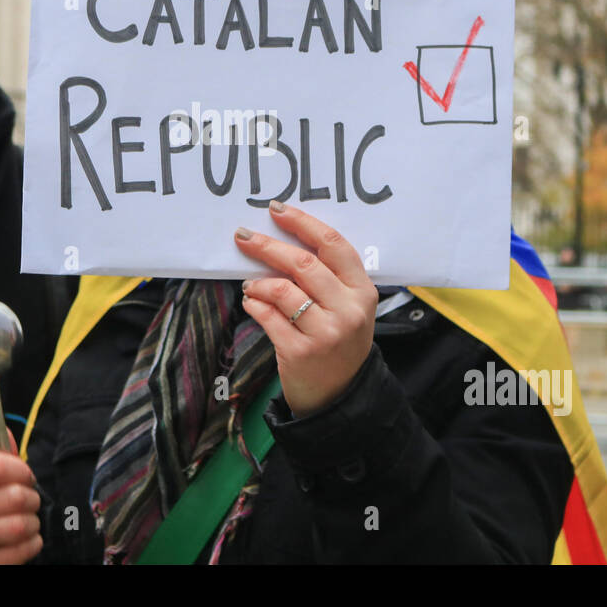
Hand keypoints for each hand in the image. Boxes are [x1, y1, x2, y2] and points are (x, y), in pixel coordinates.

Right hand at [0, 424, 42, 564]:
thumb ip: (2, 454)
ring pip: (18, 525)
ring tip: (29, 521)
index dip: (21, 470)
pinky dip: (33, 544)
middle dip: (32, 498)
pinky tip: (27, 540)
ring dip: (33, 523)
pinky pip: (20, 551)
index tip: (27, 476)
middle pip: (13, 496)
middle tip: (31, 502)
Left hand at [233, 200, 376, 417]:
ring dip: (258, 282)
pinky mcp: (300, 352)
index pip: (334, 245)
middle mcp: (348, 310)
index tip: (277, 210)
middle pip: (303, 263)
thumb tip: (284, 239)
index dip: (303, 223)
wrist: (339, 396)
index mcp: (363, 291)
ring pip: (282, 289)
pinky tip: (251, 304)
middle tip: (243, 236)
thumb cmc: (339, 343)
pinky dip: (254, 305)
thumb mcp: (348, 308)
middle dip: (267, 246)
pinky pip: (268, 317)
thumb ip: (329, 278)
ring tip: (250, 285)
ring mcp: (325, 333)